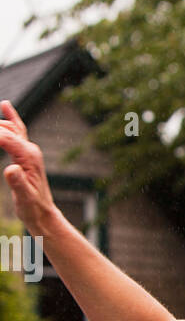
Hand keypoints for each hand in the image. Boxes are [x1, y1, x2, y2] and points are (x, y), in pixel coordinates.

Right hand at [0, 100, 60, 227]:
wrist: (43, 214)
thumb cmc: (33, 208)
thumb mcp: (24, 198)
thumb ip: (17, 183)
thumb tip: (11, 169)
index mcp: (29, 157)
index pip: (5, 137)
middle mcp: (30, 149)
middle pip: (7, 129)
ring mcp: (29, 150)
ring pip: (12, 126)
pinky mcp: (26, 154)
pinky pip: (17, 131)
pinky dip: (9, 118)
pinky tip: (5, 106)